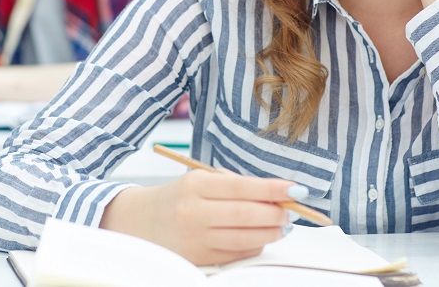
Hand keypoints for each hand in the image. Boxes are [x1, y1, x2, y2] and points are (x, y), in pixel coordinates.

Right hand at [100, 170, 298, 265]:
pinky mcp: (200, 259)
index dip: (274, 188)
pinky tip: (260, 236)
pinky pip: (237, 254)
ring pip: (246, 238)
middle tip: (291, 210)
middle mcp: (194, 212)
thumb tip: (276, 193)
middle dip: (277, 212)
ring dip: (271, 232)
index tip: (297, 189)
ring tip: (281, 225)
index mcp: (195, 185)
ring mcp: (196, 239)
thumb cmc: (178, 197)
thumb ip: (235, 185)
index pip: (243, 186)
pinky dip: (255, 245)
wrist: (141, 222)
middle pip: (248, 214)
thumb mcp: (199, 180)